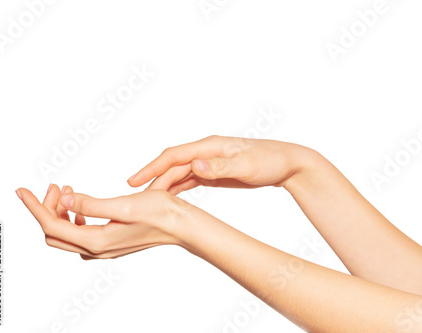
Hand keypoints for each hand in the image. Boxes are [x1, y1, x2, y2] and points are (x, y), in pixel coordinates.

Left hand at [16, 185, 187, 259]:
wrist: (182, 225)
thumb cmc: (160, 214)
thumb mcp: (124, 205)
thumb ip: (91, 204)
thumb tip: (66, 198)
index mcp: (97, 240)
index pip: (52, 225)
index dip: (35, 207)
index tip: (23, 191)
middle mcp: (98, 248)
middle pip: (56, 233)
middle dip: (46, 209)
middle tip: (54, 185)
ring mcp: (105, 247)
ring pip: (67, 234)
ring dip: (60, 212)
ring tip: (66, 189)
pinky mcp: (111, 242)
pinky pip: (81, 234)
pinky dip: (74, 217)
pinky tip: (81, 204)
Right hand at [127, 135, 318, 194]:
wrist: (287, 163)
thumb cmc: (270, 161)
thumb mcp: (247, 165)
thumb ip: (220, 166)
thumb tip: (195, 166)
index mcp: (210, 146)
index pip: (174, 156)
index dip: (152, 168)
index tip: (134, 182)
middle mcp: (206, 152)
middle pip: (172, 166)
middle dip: (153, 180)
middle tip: (134, 199)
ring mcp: (209, 162)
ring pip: (179, 174)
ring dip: (163, 186)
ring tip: (146, 202)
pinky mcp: (214, 173)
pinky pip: (189, 180)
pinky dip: (177, 188)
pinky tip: (167, 198)